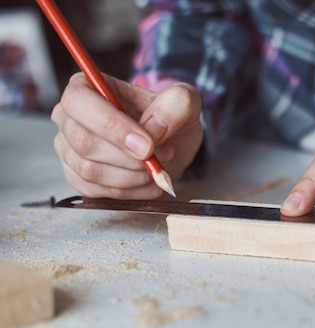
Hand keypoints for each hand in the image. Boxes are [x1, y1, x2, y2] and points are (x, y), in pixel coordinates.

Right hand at [51, 73, 202, 198]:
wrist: (171, 145)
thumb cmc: (169, 118)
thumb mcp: (184, 101)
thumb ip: (176, 103)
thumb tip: (154, 127)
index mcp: (85, 87)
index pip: (78, 102)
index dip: (112, 126)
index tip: (147, 145)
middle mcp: (69, 119)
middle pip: (84, 142)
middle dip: (131, 157)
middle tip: (164, 154)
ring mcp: (70, 151)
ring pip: (91, 171)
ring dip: (135, 175)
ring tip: (159, 165)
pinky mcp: (79, 179)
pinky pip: (100, 192)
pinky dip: (134, 191)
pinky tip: (150, 180)